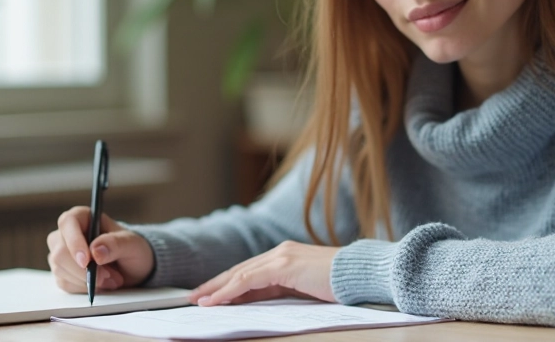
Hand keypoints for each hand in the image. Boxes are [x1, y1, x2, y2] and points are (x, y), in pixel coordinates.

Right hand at [47, 205, 154, 292]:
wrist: (132, 268)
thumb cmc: (131, 249)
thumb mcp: (132, 244)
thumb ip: (115, 244)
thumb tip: (95, 250)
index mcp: (83, 217)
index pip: (68, 222)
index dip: (74, 242)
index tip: (86, 261)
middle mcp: (67, 233)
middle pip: (60, 252)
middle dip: (85, 269)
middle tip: (110, 275)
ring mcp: (61, 254)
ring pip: (60, 270)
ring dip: (87, 280)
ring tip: (111, 278)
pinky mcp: (62, 272)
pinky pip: (65, 283)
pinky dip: (84, 287)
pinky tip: (101, 283)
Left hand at [189, 241, 339, 305]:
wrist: (360, 274)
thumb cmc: (339, 284)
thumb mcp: (303, 288)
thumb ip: (281, 290)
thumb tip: (255, 302)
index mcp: (286, 255)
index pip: (249, 270)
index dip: (227, 283)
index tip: (210, 294)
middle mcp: (281, 251)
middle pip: (240, 269)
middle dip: (215, 284)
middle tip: (195, 297)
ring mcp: (282, 256)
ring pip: (240, 274)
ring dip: (217, 288)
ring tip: (199, 301)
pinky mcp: (284, 265)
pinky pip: (249, 280)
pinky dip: (229, 290)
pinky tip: (217, 299)